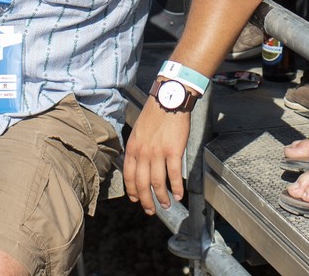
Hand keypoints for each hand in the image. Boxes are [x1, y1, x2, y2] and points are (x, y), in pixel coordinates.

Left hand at [123, 99, 190, 214]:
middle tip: (151, 210)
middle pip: (142, 184)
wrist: (169, 99)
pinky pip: (174, 175)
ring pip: (158, 183)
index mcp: (132, 148)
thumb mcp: (138, 131)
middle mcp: (143, 153)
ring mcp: (158, 153)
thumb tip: (139, 164)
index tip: (137, 200)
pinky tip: (179, 195)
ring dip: (162, 197)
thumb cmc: (155, 113)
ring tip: (166, 205)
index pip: (129, 177)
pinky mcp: (173, 151)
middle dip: (146, 201)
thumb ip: (137, 148)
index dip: (133, 191)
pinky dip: (177, 188)